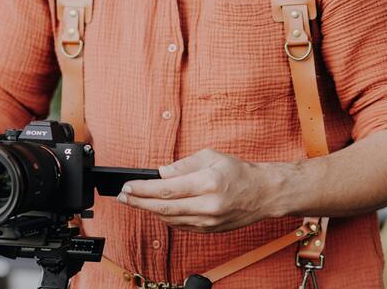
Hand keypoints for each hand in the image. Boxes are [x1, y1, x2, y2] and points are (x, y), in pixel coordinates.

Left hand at [117, 149, 273, 232]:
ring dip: (150, 210)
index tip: (128, 186)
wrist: (263, 194)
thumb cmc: (238, 172)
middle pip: (164, 207)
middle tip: (123, 197)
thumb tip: (161, 173)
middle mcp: (207, 205)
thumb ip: (183, 165)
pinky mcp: (209, 229)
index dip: (144, 189)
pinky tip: (156, 208)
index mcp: (208, 183)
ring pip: (170, 219)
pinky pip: (180, 225)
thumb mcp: (211, 156)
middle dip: (139, 202)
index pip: (167, 188)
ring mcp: (208, 221)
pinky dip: (166, 217)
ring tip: (135, 201)